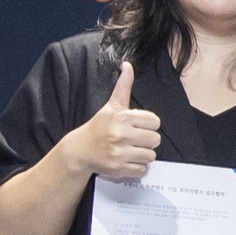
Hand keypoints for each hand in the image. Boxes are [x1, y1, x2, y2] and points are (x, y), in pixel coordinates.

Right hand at [63, 60, 161, 179]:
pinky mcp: (118, 168)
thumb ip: (123, 86)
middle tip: (135, 139)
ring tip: (131, 150)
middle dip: (147, 140)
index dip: (149, 125)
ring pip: (150, 155)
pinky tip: (127, 160)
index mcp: (122, 117)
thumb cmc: (99, 127)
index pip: (155, 121)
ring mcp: (119, 152)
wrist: (80, 150)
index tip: (139, 126)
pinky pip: (142, 170)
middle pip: (155, 139)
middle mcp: (120, 134)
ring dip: (143, 154)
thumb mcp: (111, 105)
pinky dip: (137, 167)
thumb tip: (127, 65)